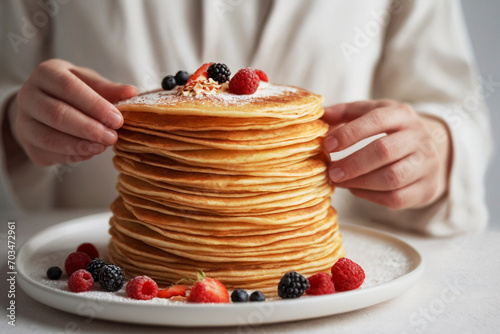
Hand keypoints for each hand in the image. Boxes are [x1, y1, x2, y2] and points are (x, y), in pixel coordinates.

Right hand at [8, 59, 136, 165]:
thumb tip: (132, 92)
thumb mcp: (89, 83)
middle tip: (112, 137)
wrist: (44, 105)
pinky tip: (89, 153)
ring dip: (79, 145)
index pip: (69, 88)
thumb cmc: (72, 91)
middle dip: (88, 128)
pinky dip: (71, 155)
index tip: (117, 120)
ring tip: (102, 147)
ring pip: (49, 138)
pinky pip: (48, 153)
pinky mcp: (27, 143)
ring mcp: (23, 121)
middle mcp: (28, 96)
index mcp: (46, 73)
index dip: (95, 105)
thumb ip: (109, 89)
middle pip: (57, 114)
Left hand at [322, 100, 451, 209]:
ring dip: (359, 182)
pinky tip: (356, 190)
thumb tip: (321, 115)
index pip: (377, 119)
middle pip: (384, 151)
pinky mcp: (427, 189)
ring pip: (392, 178)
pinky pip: (396, 198)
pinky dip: (370, 196)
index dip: (350, 133)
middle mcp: (419, 137)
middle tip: (331, 171)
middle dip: (353, 163)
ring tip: (339, 182)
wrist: (436, 151)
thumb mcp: (373, 113)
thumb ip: (346, 112)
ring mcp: (427, 164)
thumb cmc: (392, 131)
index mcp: (402, 114)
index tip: (327, 146)